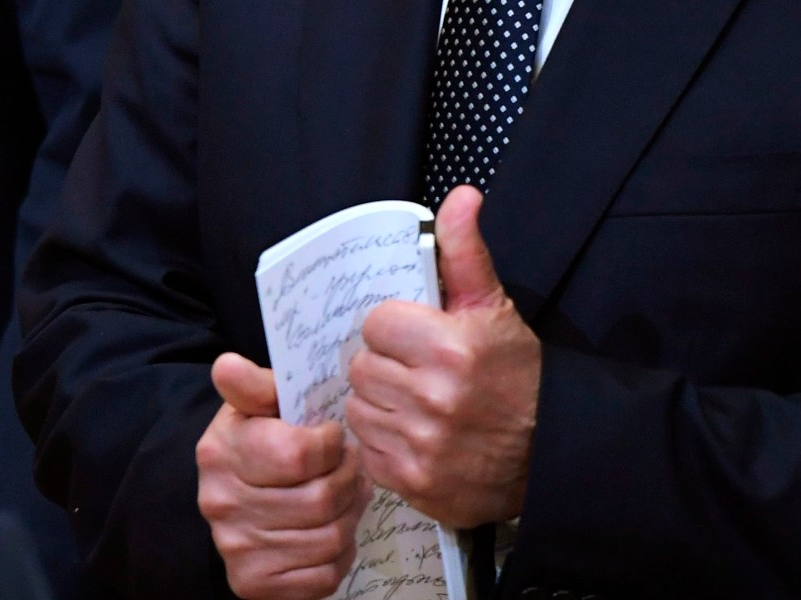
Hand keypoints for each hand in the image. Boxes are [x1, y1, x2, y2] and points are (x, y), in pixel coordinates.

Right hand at [196, 352, 370, 599]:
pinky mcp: (254, 584)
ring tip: (345, 495)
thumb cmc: (260, 441)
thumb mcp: (258, 405)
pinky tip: (331, 529)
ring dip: (350, 515)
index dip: (331, 444)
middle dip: (348, 479)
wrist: (234, 497)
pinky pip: (325, 576)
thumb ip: (254, 384)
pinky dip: (341, 554)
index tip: (332, 437)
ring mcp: (236, 549)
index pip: (298, 454)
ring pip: (329, 539)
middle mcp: (221, 504)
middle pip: (321, 500)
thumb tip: (228, 364)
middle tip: (349, 467)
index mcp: (222, 452)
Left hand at [345, 185, 540, 527]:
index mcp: (450, 347)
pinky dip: (385, 443)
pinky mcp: (413, 483)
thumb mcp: (494, 309)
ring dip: (380, 404)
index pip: (375, 324)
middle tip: (415, 373)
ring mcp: (421, 445)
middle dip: (384, 366)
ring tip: (415, 405)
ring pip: (359, 408)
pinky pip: (368, 450)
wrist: (552, 453)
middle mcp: (433, 398)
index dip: (393, 329)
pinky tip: (415, 436)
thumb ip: (466, 253)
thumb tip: (460, 196)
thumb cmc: (520, 377)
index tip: (415, 338)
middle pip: (361, 367)